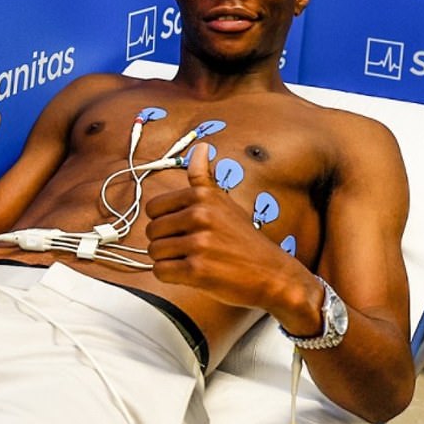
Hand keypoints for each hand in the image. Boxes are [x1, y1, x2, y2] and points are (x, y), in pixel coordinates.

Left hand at [145, 143, 284, 307]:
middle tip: (188, 247)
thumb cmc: (244, 239)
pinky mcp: (197, 269)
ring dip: (168, 260)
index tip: (180, 228)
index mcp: (202, 196)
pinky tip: (190, 273)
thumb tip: (200, 147)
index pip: (153, 207)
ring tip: (191, 259)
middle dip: (165, 242)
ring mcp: (198, 242)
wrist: (271, 273)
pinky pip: (160, 271)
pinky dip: (170, 276)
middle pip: (152, 230)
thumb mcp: (224, 202)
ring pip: (154, 251)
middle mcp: (199, 215)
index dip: (163, 221)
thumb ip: (204, 177)